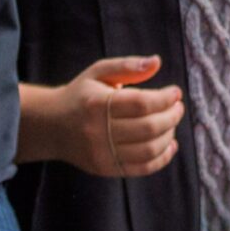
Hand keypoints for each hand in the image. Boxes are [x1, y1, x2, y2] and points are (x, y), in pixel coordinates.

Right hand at [25, 56, 183, 177]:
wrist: (51, 126)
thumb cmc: (81, 95)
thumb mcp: (98, 72)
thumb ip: (127, 66)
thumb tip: (157, 62)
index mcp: (97, 103)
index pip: (141, 104)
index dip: (165, 99)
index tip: (175, 93)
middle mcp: (97, 130)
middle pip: (148, 128)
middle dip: (171, 117)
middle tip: (178, 108)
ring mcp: (101, 153)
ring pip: (148, 150)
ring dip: (169, 136)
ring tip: (171, 124)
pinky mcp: (106, 169)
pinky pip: (142, 168)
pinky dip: (162, 158)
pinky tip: (169, 145)